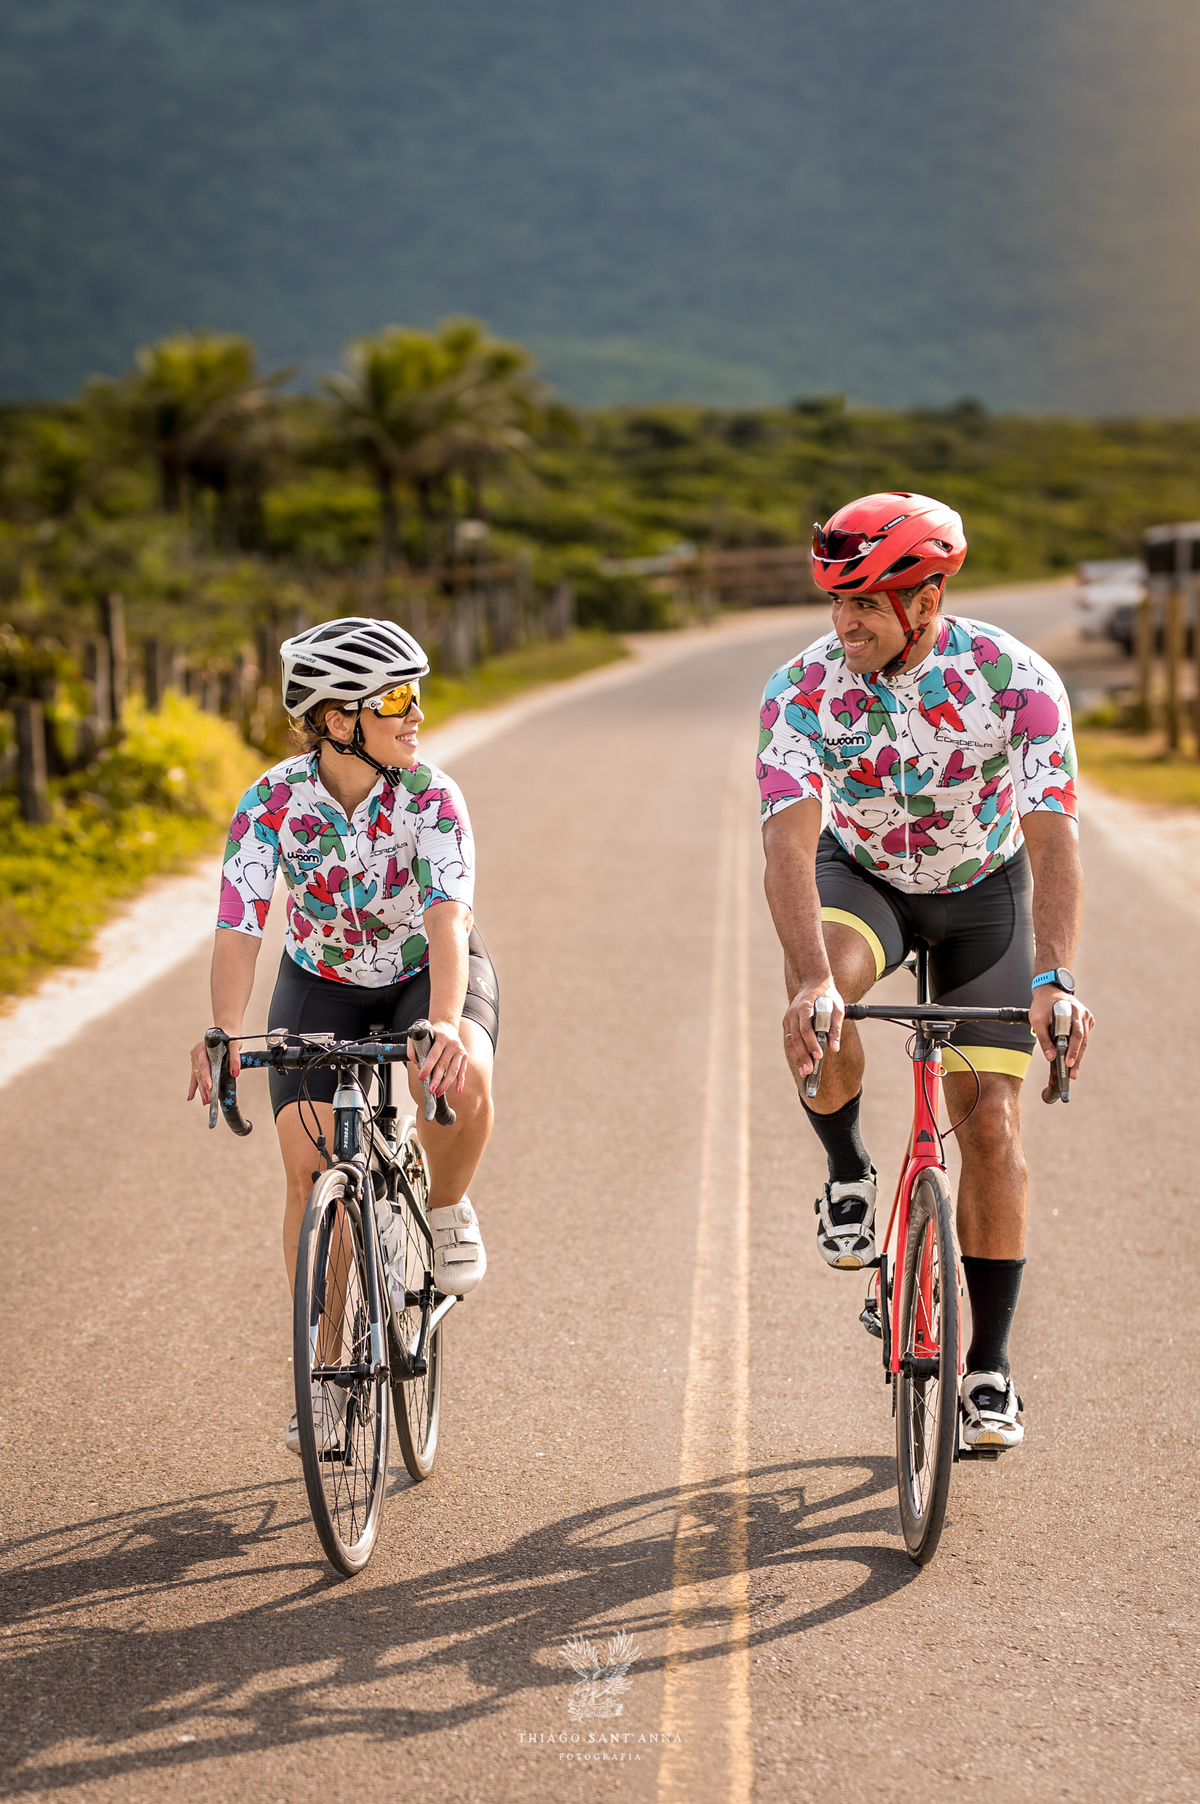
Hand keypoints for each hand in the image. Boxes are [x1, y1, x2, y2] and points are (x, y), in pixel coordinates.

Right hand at [187, 1030, 240, 1103]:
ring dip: (201, 1090)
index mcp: (203, 1047)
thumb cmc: (230, 1037)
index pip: (204, 1064)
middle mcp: (196, 1053)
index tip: (210, 1087)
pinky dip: (194, 1087)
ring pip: (197, 1077)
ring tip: (206, 1102)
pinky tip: (190, 1098)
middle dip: (204, 1087)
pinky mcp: (196, 1064)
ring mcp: (195, 1059)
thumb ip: (235, 1057)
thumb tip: (235, 1073)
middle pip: (200, 1073)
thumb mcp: (235, 1045)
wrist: (225, 1032)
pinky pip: (194, 1077)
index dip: (207, 1076)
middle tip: (209, 1100)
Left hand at [410, 1019, 468, 1096]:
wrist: (447, 1026)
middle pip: (444, 1065)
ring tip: (439, 1092)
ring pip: (453, 1070)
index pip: (433, 1055)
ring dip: (446, 1083)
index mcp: (442, 1038)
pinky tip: (458, 1090)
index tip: (422, 1077)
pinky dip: (461, 1081)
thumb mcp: (420, 1036)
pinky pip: (462, 1071)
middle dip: (437, 1079)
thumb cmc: (432, 1033)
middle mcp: (453, 1044)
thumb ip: (414, 1049)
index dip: (427, 1067)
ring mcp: (460, 1050)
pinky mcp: (464, 1055)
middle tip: (431, 1090)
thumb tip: (418, 1065)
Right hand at [783, 976, 845, 1079]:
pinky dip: (795, 1053)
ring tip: (804, 1072)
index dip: (811, 1043)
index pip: (806, 1028)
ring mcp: (788, 1019)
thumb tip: (834, 1048)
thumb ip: (835, 1029)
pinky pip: (790, 1040)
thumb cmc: (827, 996)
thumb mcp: (837, 1009)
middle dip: (803, 1056)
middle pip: (796, 1038)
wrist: (813, 983)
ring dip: (797, 1058)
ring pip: (791, 1042)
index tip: (819, 1056)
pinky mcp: (788, 1023)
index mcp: (805, 1007)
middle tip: (809, 1071)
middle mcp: (793, 1014)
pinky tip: (801, 1063)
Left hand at [1028, 988, 1091, 1103]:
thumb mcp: (1037, 1020)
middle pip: (1082, 1041)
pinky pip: (1084, 1037)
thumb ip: (1044, 1038)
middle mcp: (1082, 1014)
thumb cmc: (1042, 1005)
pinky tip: (1074, 1058)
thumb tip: (1050, 1057)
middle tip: (1073, 1074)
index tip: (1068, 1063)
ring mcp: (1086, 1016)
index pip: (1075, 1036)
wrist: (1049, 990)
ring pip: (1084, 1041)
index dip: (1073, 1051)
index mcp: (1073, 1011)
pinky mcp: (1086, 1020)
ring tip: (1074, 1071)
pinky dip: (1078, 1047)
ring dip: (1078, 1056)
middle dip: (1077, 1059)